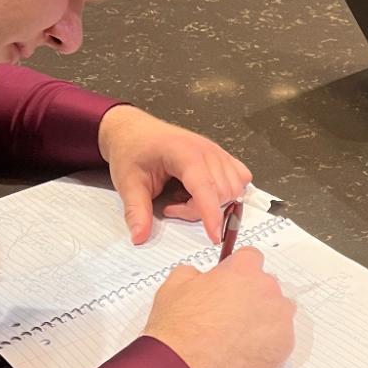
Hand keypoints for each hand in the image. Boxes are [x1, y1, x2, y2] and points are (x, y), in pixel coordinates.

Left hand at [97, 106, 251, 245]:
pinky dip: (227, 192)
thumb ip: (136, 211)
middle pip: (222, 192)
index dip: (211, 214)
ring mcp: (217, 152)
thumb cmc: (133, 150)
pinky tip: (204, 192)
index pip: (206, 187)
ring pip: (234, 189)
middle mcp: (207, 150)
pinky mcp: (222, 157)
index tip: (214, 237)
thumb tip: (140, 237)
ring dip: (213, 203)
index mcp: (184, 153)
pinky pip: (239, 179)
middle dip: (199, 210)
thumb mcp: (127, 182)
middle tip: (172, 207)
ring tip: (185, 198)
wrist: (135, 131)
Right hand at [143, 248, 295, 367]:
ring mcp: (279, 317)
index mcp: (243, 270)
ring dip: (263, 319)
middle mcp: (267, 289)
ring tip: (237, 337)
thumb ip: (192, 273)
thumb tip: (197, 276)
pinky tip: (245, 352)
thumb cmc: (179, 331)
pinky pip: (281, 338)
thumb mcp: (173, 287)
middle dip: (250, 296)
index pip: (252, 257)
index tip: (233, 281)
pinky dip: (268, 344)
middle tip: (229, 315)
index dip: (239, 270)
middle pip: (266, 285)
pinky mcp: (285, 345)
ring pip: (277, 312)